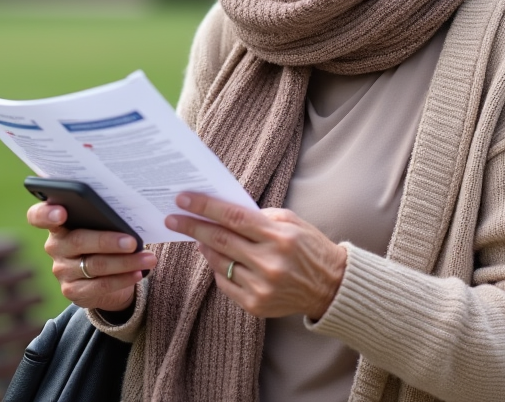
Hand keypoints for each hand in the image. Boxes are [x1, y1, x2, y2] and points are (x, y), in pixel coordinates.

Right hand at [26, 202, 155, 311]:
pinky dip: (123, 278)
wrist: (104, 274)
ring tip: (148, 258)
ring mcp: (61, 270)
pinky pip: (100, 285)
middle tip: (132, 241)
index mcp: (57, 223)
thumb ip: (104, 218)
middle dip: (107, 241)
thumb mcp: (100, 225)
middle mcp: (55, 246)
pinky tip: (139, 272)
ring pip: (94, 265)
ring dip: (125, 262)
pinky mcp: (72, 291)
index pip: (38, 216)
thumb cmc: (104, 237)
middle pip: (78, 241)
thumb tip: (128, 216)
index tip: (61, 212)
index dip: (46, 214)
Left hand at [165, 192, 345, 319]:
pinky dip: (217, 268)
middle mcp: (269, 263)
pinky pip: (225, 283)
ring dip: (203, 247)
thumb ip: (258, 216)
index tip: (183, 199)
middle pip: (220, 240)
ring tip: (195, 236)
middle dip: (192, 226)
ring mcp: (261, 287)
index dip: (205, 207)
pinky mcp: (256, 305)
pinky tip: (216, 258)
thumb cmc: (310, 247)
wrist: (331, 286)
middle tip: (172, 218)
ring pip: (219, 262)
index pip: (233, 217)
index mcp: (279, 236)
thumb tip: (222, 212)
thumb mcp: (291, 221)